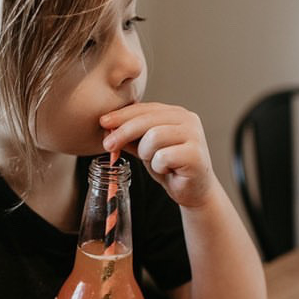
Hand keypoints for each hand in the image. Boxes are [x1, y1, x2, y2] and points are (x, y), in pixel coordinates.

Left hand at [100, 102, 217, 207]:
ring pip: (154, 137)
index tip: (103, 122)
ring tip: (154, 162)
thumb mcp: (145, 149)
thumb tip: (107, 129)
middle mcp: (188, 120)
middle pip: (147, 120)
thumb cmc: (170, 168)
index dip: (122, 115)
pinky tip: (166, 170)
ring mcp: (194, 135)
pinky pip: (163, 156)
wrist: (194, 191)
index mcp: (176, 114)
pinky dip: (158, 166)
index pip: (145, 108)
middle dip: (124, 132)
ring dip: (146, 153)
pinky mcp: (195, 154)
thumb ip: (130, 137)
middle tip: (108, 145)